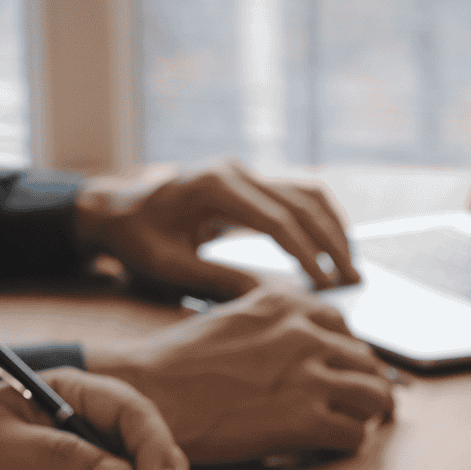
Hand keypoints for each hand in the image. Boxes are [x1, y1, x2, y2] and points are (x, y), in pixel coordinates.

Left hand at [76, 158, 360, 296]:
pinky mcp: (250, 181)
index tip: (326, 285)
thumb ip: (218, 280)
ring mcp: (244, 171)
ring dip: (334, 228)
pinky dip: (322, 220)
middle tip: (354, 280)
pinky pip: (298, 195)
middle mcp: (233, 170)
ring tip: (352, 266)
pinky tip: (335, 247)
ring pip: (307, 193)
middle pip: (301, 202)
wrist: (117, 211)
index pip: (276, 220)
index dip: (306, 254)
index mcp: (212, 185)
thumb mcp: (170, 268)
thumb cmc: (137, 240)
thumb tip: (269, 299)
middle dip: (332, 243)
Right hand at [88, 287, 395, 464]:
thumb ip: (276, 325)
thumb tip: (308, 345)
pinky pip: (355, 434)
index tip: (337, 374)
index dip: (344, 356)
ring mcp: (310, 376)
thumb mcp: (235, 318)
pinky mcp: (305, 419)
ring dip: (365, 414)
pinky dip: (346, 444)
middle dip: (362, 386)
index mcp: (290, 305)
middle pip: (368, 362)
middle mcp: (307, 334)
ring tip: (348, 426)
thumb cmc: (180, 362)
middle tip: (353, 407)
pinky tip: (325, 447)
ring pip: (375, 396)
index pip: (346, 329)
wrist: (150, 392)